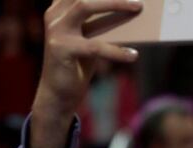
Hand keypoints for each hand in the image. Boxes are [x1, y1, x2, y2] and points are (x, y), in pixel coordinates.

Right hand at [30, 0, 142, 147]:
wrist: (58, 93)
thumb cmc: (78, 63)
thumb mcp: (90, 39)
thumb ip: (101, 23)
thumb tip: (131, 10)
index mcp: (59, 9)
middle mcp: (54, 15)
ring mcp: (56, 31)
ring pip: (85, 7)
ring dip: (115, 4)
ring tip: (138, 8)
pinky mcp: (62, 49)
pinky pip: (95, 47)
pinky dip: (117, 51)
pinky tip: (133, 55)